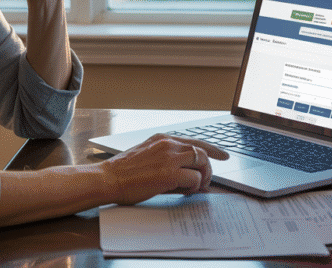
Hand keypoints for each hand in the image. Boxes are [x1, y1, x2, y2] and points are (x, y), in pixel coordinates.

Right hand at [99, 134, 229, 205]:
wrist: (107, 179)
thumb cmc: (123, 172)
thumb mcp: (146, 157)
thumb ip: (168, 161)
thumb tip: (189, 175)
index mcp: (162, 139)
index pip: (194, 141)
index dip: (212, 149)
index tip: (223, 155)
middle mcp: (167, 144)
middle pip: (202, 152)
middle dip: (208, 169)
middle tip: (205, 182)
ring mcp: (169, 157)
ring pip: (202, 162)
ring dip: (203, 177)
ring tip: (196, 188)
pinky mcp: (169, 173)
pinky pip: (194, 179)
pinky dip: (194, 187)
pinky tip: (186, 192)